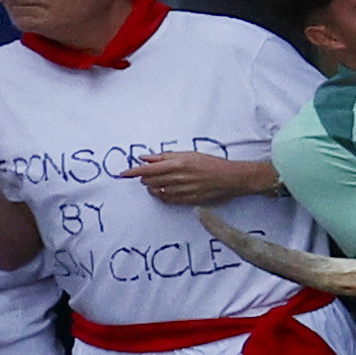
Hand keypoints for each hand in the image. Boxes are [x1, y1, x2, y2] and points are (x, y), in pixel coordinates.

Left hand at [123, 149, 277, 206]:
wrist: (232, 178)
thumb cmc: (212, 164)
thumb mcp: (188, 155)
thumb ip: (165, 157)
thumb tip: (145, 158)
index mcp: (176, 164)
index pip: (146, 169)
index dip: (132, 172)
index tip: (123, 174)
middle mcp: (177, 178)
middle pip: (149, 181)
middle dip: (145, 178)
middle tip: (150, 175)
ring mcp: (182, 190)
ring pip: (156, 191)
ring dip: (153, 187)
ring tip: (159, 183)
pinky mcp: (187, 200)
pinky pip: (167, 200)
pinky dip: (162, 196)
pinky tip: (166, 191)